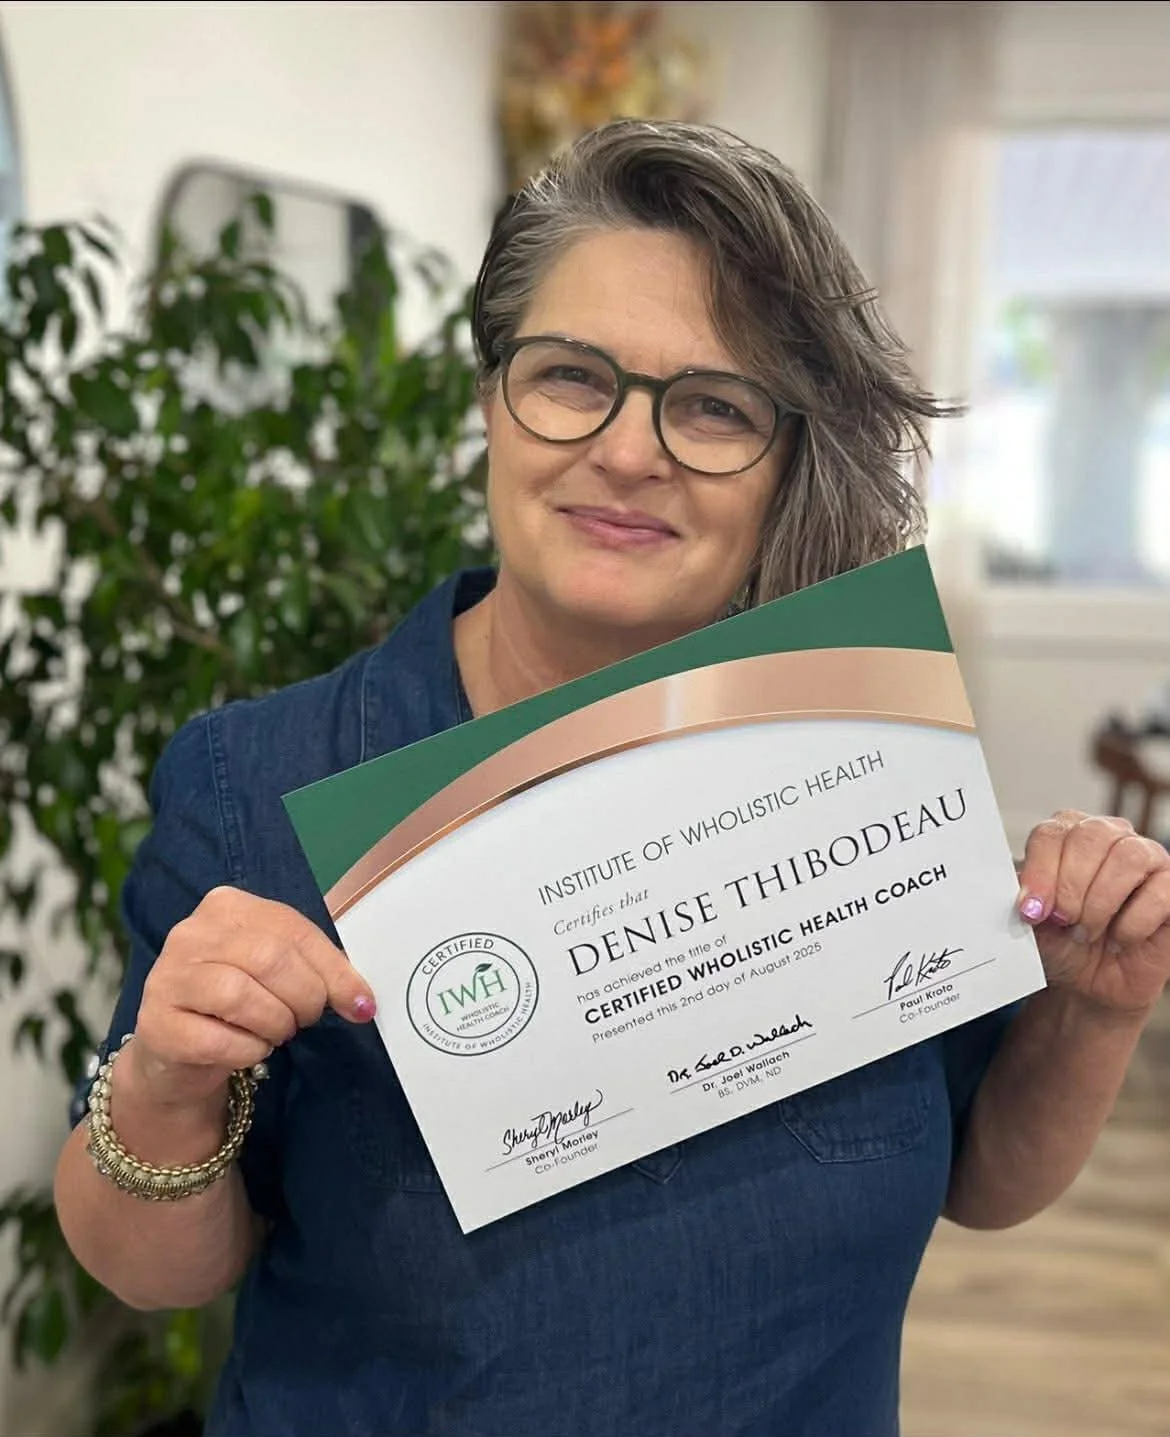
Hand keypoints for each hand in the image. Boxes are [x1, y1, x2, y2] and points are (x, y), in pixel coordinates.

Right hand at [128, 886, 375, 1110]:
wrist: (178, 1052)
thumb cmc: (237, 1004)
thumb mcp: (279, 974)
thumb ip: (318, 972)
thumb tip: (362, 1001)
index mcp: (226, 906)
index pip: (293, 929)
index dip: (334, 970)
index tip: (360, 1005)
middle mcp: (190, 933)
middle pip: (270, 958)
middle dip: (305, 998)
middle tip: (306, 1020)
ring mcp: (167, 976)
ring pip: (241, 995)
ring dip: (276, 1024)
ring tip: (278, 1033)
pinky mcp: (156, 1023)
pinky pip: (217, 1039)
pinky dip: (249, 1050)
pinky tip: (251, 1050)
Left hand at [1017, 810, 1169, 1016]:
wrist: (1087, 981)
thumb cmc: (1058, 940)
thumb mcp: (1030, 918)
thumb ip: (1023, 896)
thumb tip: (1019, 890)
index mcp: (1067, 833)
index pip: (1053, 833)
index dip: (1041, 872)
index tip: (1031, 910)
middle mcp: (1108, 835)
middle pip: (1091, 838)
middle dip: (1071, 887)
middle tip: (1063, 921)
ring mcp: (1146, 857)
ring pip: (1128, 858)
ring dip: (1101, 904)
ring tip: (1086, 932)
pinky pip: (1160, 893)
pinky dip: (1131, 924)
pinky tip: (1117, 940)